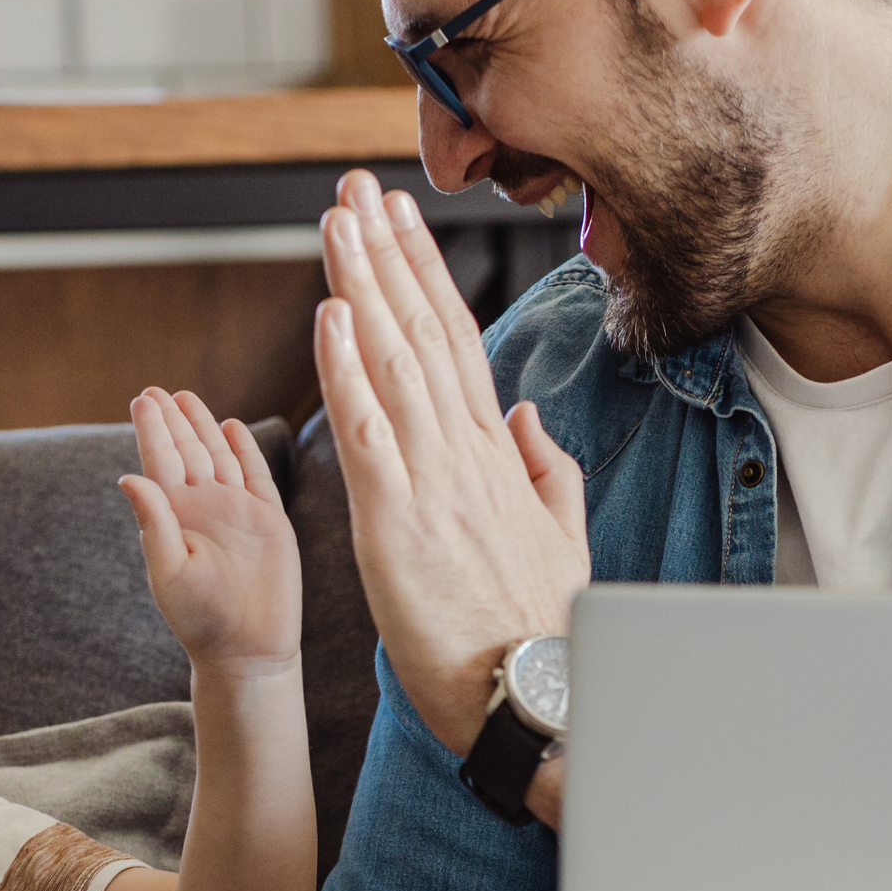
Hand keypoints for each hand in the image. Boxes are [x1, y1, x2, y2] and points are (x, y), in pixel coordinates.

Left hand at [121, 387, 301, 670]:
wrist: (247, 648)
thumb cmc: (200, 617)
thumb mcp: (169, 570)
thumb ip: (153, 522)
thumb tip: (128, 476)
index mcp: (174, 516)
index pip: (159, 461)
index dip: (152, 430)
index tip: (143, 400)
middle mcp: (203, 508)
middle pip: (186, 451)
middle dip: (173, 420)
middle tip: (156, 391)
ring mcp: (236, 511)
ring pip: (219, 456)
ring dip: (203, 426)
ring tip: (187, 398)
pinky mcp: (269, 520)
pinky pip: (256, 475)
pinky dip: (245, 449)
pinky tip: (232, 427)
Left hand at [313, 170, 588, 759]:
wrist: (537, 700)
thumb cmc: (541, 632)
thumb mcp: (562, 539)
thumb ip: (544, 469)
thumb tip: (521, 413)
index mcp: (497, 457)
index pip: (454, 345)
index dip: (422, 277)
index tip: (397, 223)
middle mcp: (466, 454)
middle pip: (419, 334)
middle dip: (384, 255)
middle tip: (352, 190)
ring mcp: (433, 483)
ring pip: (389, 364)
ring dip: (358, 286)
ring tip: (335, 222)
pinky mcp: (398, 523)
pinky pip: (367, 432)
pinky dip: (346, 370)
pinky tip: (329, 314)